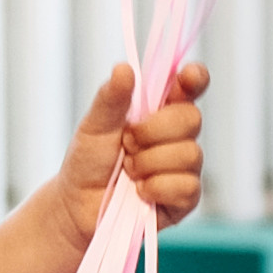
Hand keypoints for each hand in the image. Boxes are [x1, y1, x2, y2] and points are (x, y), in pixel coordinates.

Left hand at [59, 60, 208, 248]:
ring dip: (149, 163)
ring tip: (128, 171)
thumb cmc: (88, 161)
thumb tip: (124, 68)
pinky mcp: (185, 197)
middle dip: (153, 131)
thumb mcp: (94, 126)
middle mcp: (178, 135)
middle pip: (191, 118)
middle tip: (126, 143)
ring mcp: (185, 167)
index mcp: (160, 110)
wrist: (78, 205)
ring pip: (189, 154)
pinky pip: (187, 186)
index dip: (194, 79)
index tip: (186, 77)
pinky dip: (157, 188)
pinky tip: (140, 192)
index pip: (190, 86)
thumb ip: (111, 99)